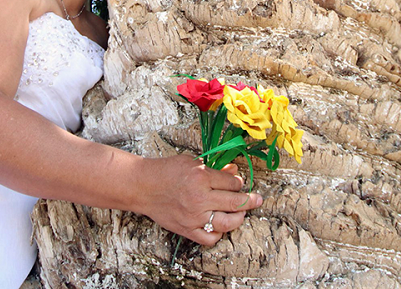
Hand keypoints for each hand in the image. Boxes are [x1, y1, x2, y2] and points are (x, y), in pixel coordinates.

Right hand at [136, 155, 262, 245]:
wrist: (143, 186)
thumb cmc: (165, 171)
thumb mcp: (191, 162)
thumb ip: (214, 169)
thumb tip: (233, 172)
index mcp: (200, 177)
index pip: (232, 183)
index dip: (239, 182)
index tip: (238, 182)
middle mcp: (199, 198)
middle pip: (235, 202)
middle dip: (250, 200)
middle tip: (257, 199)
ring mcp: (194, 216)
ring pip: (227, 222)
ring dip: (239, 217)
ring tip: (242, 213)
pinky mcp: (187, 229)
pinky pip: (210, 238)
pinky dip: (218, 233)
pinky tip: (220, 225)